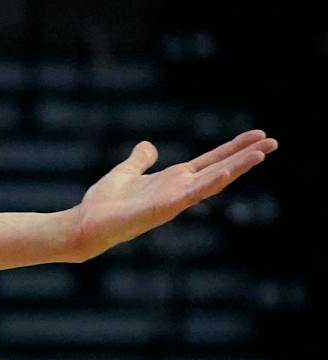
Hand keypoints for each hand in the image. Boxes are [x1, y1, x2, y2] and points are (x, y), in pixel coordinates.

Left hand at [68, 130, 275, 258]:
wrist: (86, 224)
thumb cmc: (104, 203)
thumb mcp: (125, 172)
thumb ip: (140, 160)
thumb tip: (148, 145)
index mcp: (173, 179)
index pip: (211, 160)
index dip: (234, 148)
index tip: (258, 136)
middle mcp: (180, 189)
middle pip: (220, 168)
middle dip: (246, 155)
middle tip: (274, 142)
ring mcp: (175, 200)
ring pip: (213, 180)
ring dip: (237, 168)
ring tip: (261, 154)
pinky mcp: (165, 208)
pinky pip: (192, 195)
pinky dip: (210, 184)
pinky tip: (227, 172)